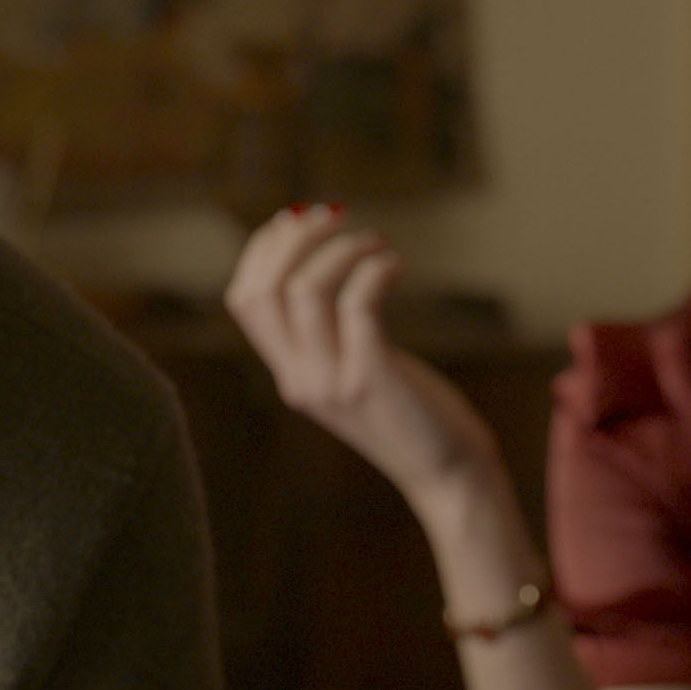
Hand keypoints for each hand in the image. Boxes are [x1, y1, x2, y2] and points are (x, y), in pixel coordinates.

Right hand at [224, 206, 506, 508]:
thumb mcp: (352, 371)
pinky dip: (374, 269)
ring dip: (341, 249)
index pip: (243, 299)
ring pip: (305, 289)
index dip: (264, 248)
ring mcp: (331, 381)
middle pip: (262, 290)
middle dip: (294, 238)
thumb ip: (330, 333)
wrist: (446, 473)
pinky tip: (395, 265)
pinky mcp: (370, 378)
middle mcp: (298, 379)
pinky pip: (357, 304)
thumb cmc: (410, 411)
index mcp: (288, 373)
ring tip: (376, 243)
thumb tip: (322, 259)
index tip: (299, 219)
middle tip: (335, 215)